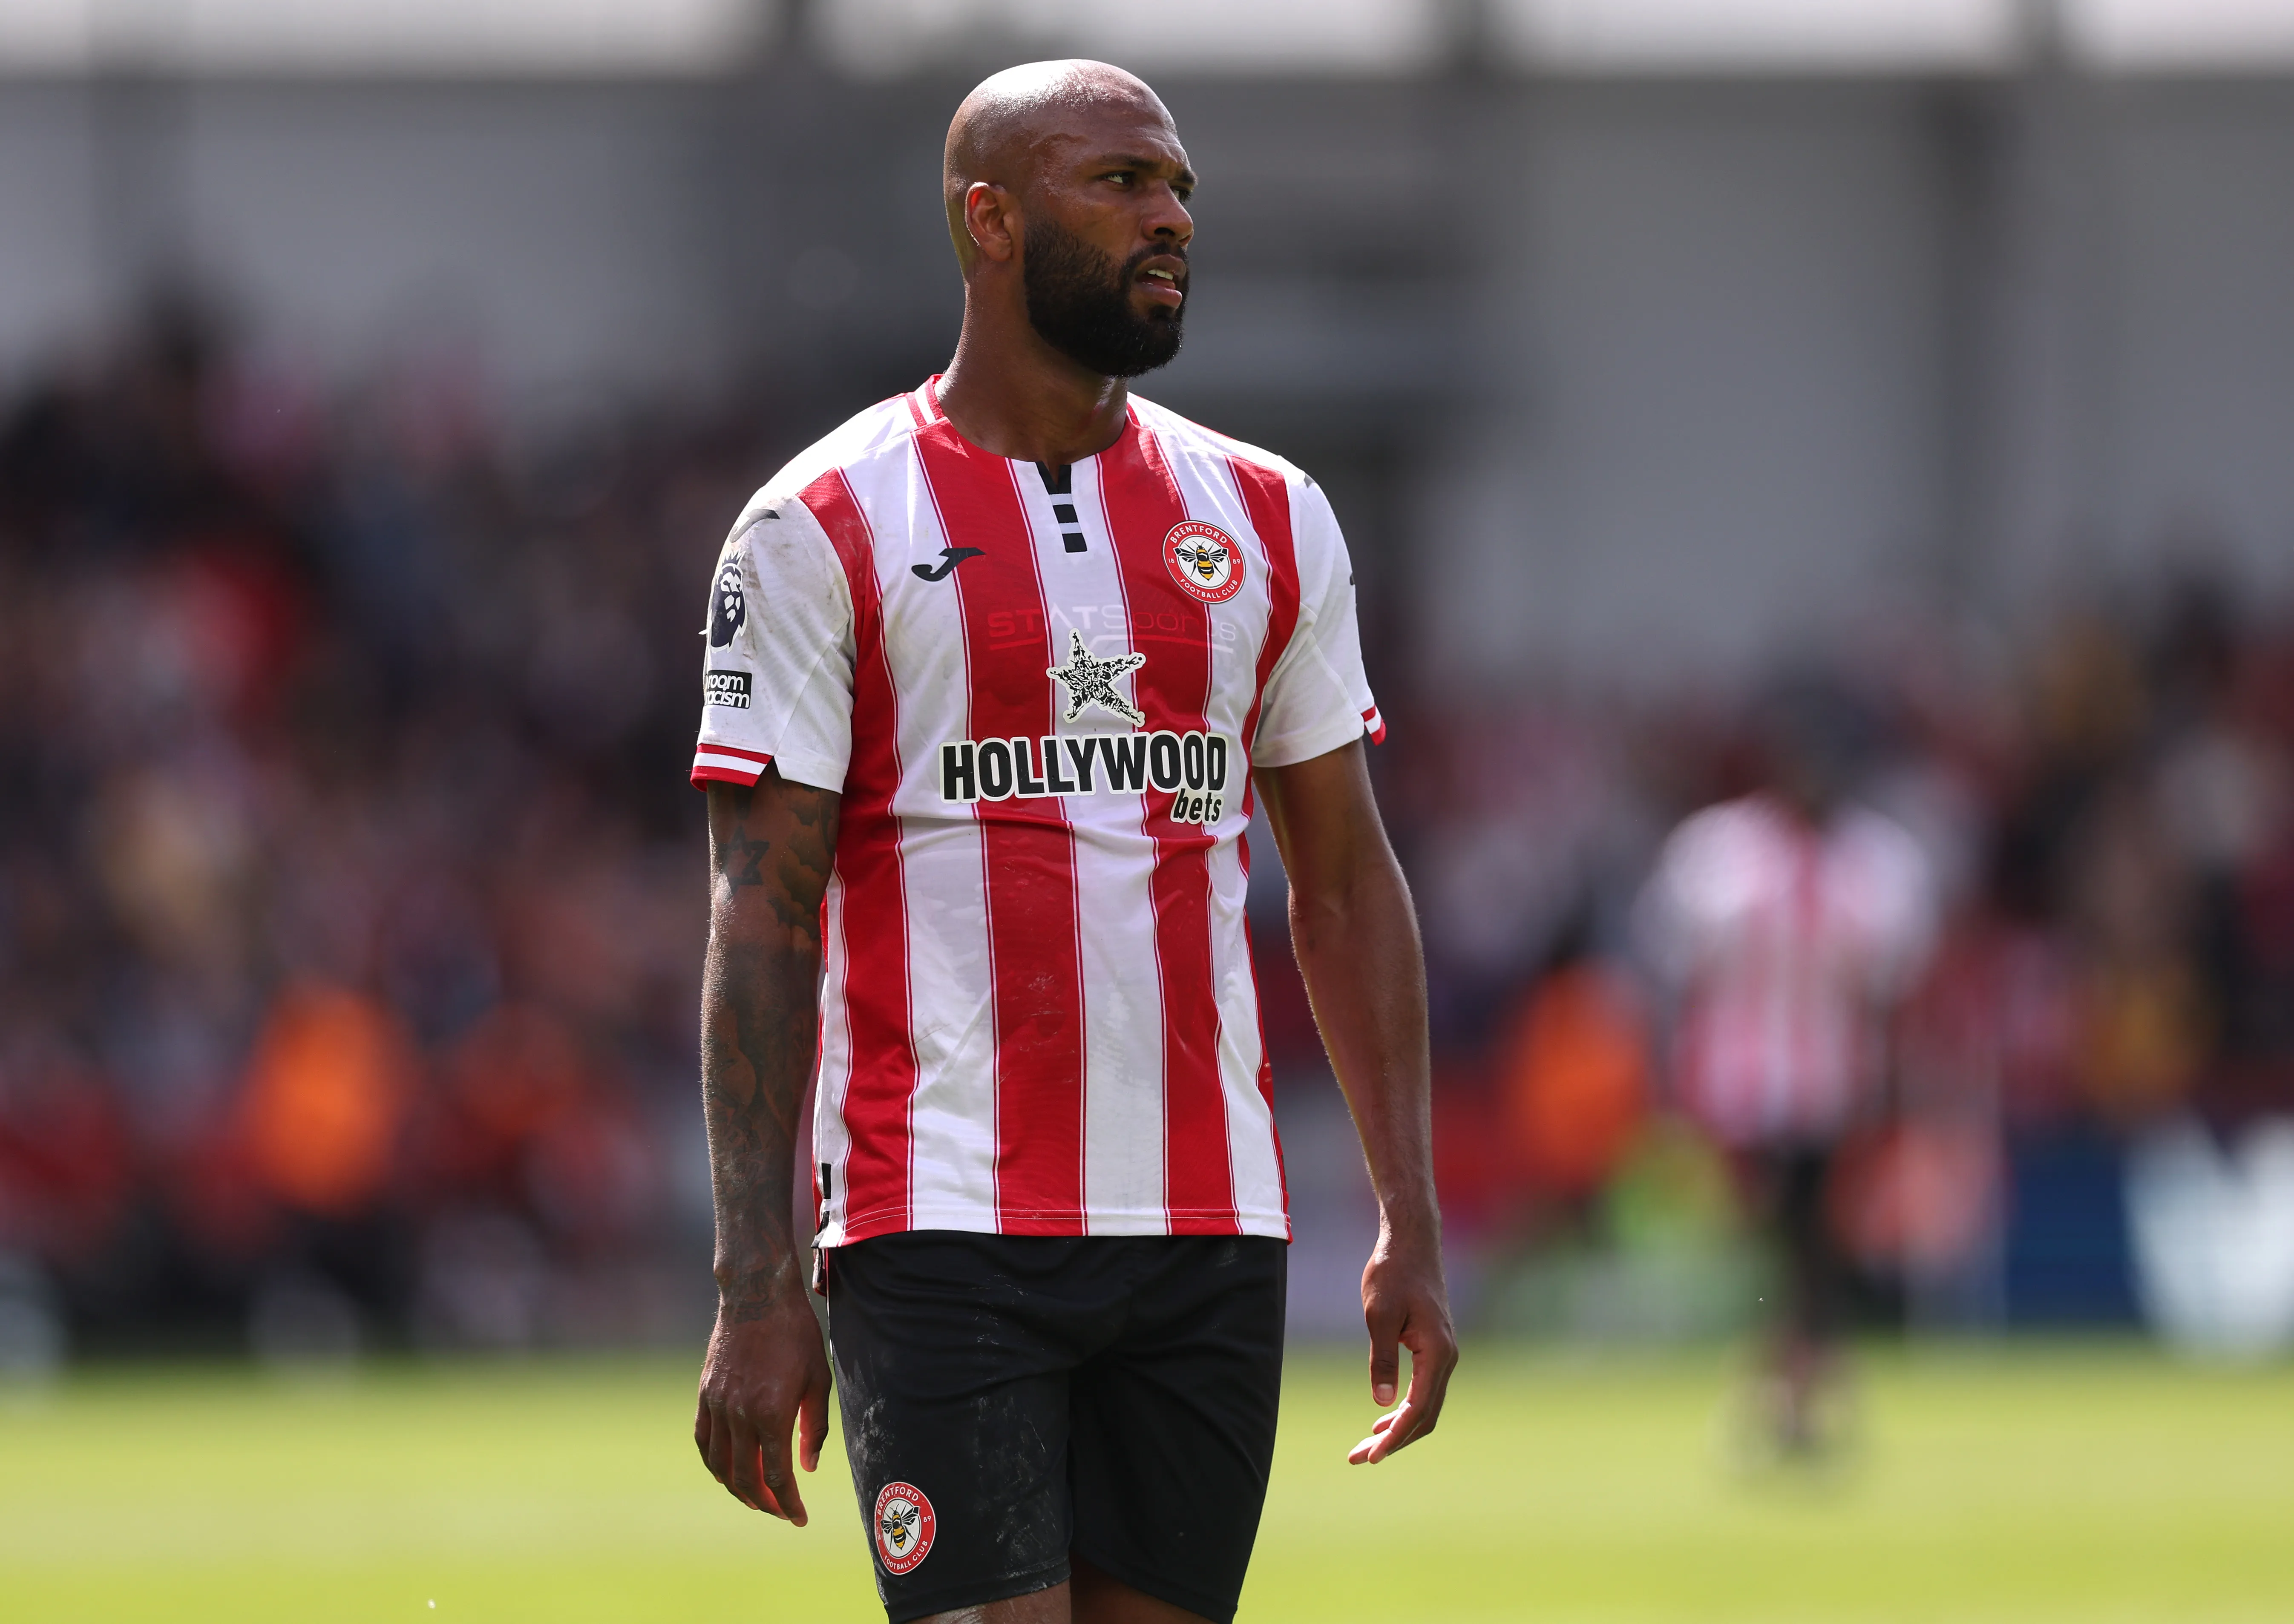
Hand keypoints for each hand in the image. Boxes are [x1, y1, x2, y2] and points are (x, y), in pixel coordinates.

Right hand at [694, 1272, 832, 1522]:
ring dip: (737, 1489)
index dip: (788, 1503)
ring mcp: (717, 1405)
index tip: (799, 1517)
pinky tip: (726, 1471)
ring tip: (755, 1499)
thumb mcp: (818, 1379)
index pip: (777, 1476)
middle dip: (764, 1503)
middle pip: (745, 1478)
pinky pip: (703, 1441)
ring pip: (720, 1465)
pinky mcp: (704, 1395)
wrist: (757, 1297)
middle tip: (780, 1512)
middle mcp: (739, 1415)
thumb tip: (808, 1468)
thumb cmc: (796, 1335)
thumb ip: (814, 1427)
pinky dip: (714, 1463)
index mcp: (771, 1413)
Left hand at [1348, 1218, 1456, 1464]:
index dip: (1395, 1438)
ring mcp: (1443, 1353)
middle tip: (1359, 1458)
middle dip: (1394, 1441)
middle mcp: (1447, 1358)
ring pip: (1426, 1405)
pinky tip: (1384, 1417)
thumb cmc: (1393, 1273)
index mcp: (1437, 1353)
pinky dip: (1405, 1409)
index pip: (1418, 1410)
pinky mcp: (1434, 1347)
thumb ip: (1383, 1360)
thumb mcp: (1380, 1316)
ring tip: (1367, 1446)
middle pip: (1425, 1416)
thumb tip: (1383, 1403)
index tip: (1371, 1456)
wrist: (1410, 1242)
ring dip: (1399, 1428)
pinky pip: (1424, 1389)